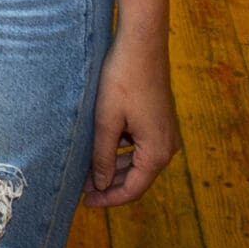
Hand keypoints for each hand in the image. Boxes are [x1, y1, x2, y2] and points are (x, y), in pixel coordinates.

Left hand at [85, 39, 178, 206]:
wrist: (142, 44)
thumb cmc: (123, 79)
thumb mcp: (106, 121)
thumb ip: (102, 156)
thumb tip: (100, 184)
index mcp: (157, 152)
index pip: (132, 189)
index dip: (108, 199)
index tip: (85, 204)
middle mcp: (168, 147)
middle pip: (137, 178)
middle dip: (109, 185)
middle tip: (80, 190)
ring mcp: (166, 133)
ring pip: (137, 162)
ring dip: (113, 168)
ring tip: (86, 172)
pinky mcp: (160, 121)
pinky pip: (140, 146)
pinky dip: (121, 152)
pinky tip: (100, 149)